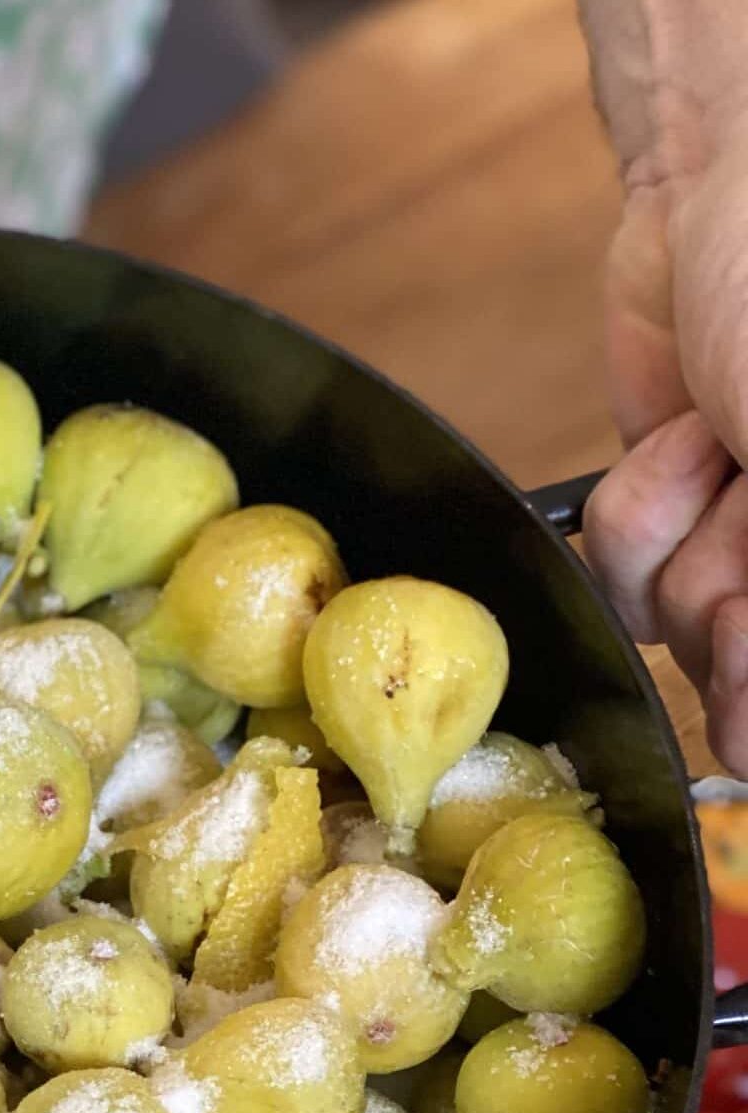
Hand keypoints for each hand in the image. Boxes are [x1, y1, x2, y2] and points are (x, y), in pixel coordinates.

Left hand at [576, 1, 747, 769]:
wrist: (733, 191)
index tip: (742, 647)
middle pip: (745, 676)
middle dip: (733, 590)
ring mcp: (745, 552)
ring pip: (681, 627)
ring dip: (691, 531)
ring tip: (731, 443)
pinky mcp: (668, 525)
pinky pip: (621, 577)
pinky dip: (642, 506)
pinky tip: (688, 439)